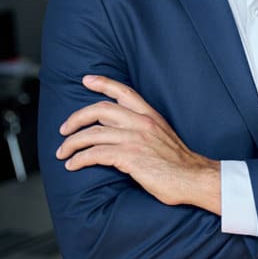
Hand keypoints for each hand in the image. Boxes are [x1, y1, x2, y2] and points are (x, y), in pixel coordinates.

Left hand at [56, 75, 221, 213]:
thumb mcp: (162, 136)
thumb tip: (117, 131)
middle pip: (100, 110)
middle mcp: (142, 123)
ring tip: (62, 152)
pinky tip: (73, 164)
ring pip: (92, 134)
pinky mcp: (130, 157)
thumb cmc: (179, 163)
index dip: (103, 83)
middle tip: (64, 129)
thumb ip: (142, 129)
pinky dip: (79, 159)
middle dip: (76, 118)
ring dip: (72, 143)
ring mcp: (135, 139)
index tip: (86, 80)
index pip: (123, 91)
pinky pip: (95, 154)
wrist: (195, 178)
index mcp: (150, 115)